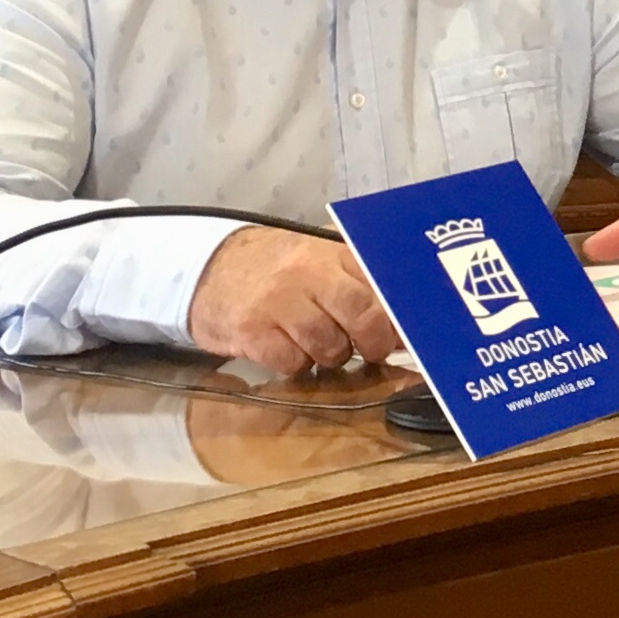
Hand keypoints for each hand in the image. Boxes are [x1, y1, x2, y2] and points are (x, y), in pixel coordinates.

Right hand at [187, 227, 401, 375]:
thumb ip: (361, 283)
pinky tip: (291, 351)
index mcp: (333, 253)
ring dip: (332, 355)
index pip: (380, 283)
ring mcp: (278, 301)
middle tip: (372, 351)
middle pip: (361, 313)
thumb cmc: (279, 270)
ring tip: (323, 345)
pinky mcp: (250, 330)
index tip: (409, 336)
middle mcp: (308, 272)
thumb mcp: (321, 261)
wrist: (210, 269)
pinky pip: (291, 361)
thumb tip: (404, 324)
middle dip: (374, 341)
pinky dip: (298, 364)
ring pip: (328, 344)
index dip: (399, 316)